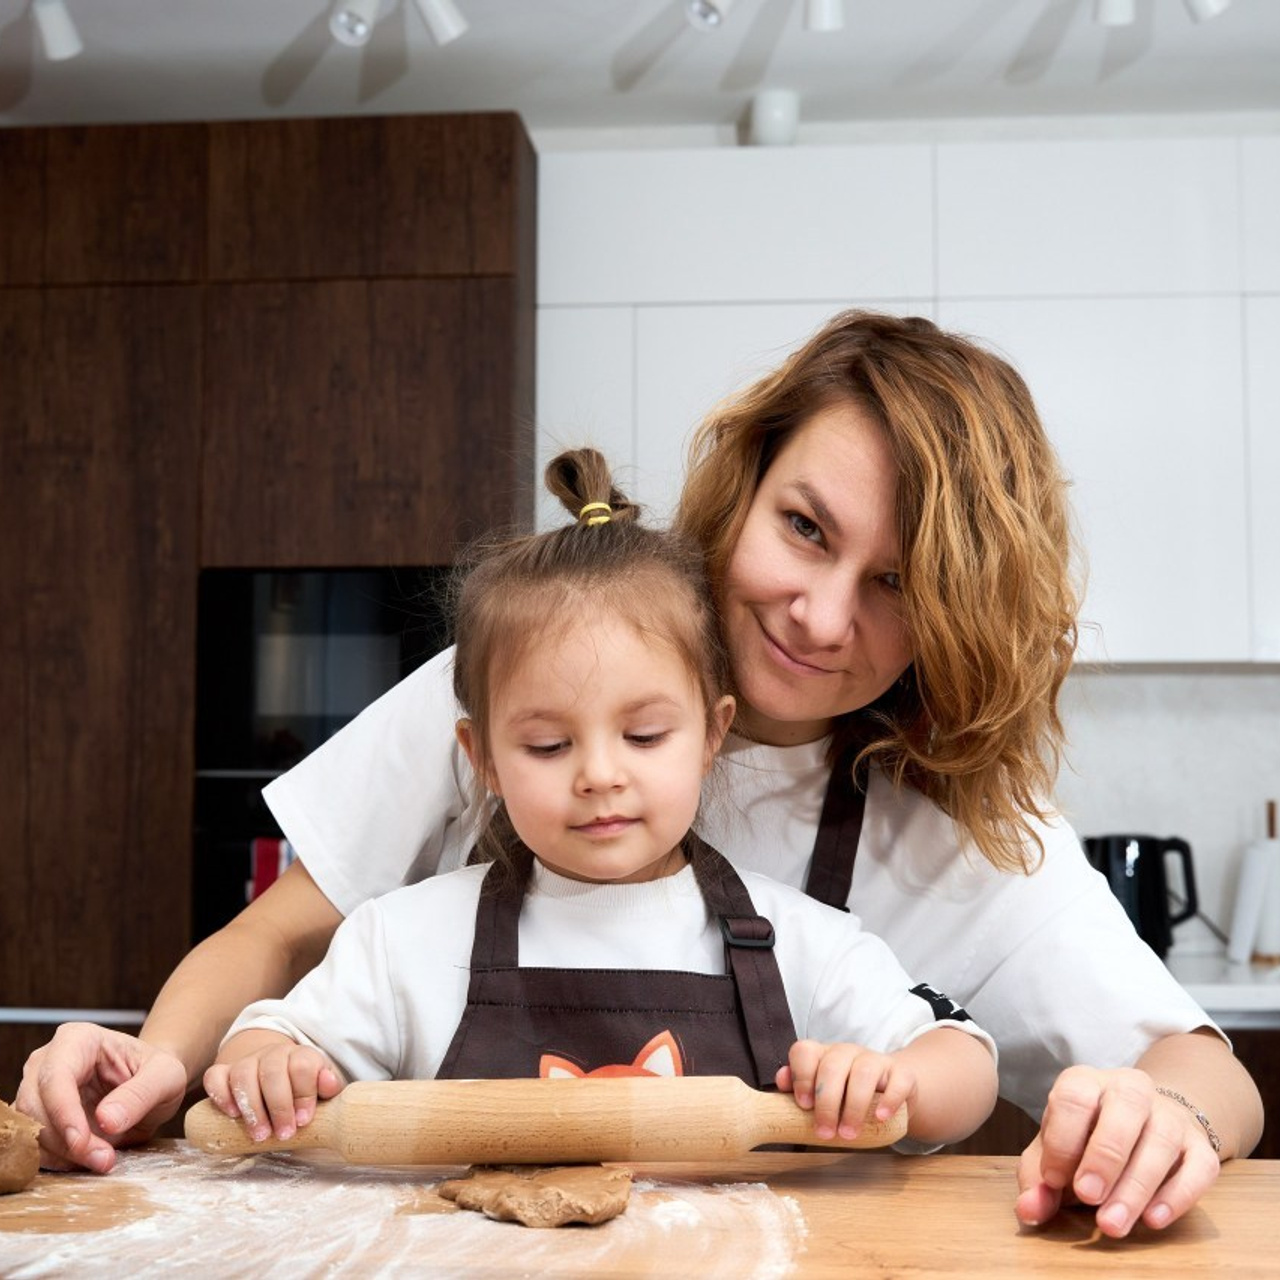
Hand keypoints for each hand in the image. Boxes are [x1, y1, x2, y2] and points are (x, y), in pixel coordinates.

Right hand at [15, 1023, 187, 1173]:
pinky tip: (87, 1159)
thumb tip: (106, 1119)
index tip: (82, 1142)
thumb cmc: (157, 1073)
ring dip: (61, 1155)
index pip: (57, 1076)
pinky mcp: (37, 1116)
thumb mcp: (166, 1077)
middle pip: (35, 1106)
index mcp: (79, 1039)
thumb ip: (140, 1094)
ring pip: (30, 1129)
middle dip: (66, 1141)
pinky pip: (34, 1145)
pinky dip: (57, 1160)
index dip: (64, 1113)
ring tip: (103, 1159)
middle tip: (103, 1160)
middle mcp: (48, 1060)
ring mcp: (37, 1089)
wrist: (151, 1086)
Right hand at [203, 1041, 340, 1142]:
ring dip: (252, 1107)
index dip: (304, 1094)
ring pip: (243, 1074)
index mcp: (300, 1056)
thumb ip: (329, 1086)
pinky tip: (233, 1115)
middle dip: (279, 1106)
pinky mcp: (224, 1072)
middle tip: (284, 1134)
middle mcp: (273, 1054)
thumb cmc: (303, 1089)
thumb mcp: (323, 1089)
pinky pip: (215, 1076)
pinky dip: (221, 1095)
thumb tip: (328, 1082)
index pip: (302, 1065)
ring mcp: (247, 1062)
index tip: (303, 1121)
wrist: (276, 1073)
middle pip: (272, 1071)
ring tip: (260, 1134)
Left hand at [776, 1039, 915, 1141]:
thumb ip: (799, 1088)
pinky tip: (880, 1118)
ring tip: (849, 1133)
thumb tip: (781, 1080)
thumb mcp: (822, 1095)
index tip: (804, 1106)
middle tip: (825, 1133)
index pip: (805, 1051)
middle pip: (833, 1066)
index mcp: (823, 1055)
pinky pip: (897, 1080)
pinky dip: (889, 1100)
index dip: (801, 1076)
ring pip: (863, 1072)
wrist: (891, 1092)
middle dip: (827, 1102)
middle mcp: (847, 1052)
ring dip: (854, 1106)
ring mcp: (876, 1059)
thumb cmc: (848, 1096)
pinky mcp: (902, 1073)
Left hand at [1015, 1065, 1220, 1236]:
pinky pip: (1200, 1166)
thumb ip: (1037, 1181)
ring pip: (1162, 1138)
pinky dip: (1178, 1194)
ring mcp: (1170, 1115)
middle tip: (1087, 1198)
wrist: (1141, 1130)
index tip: (1053, 1179)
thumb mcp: (1054, 1156)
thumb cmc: (1085, 1143)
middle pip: (1125, 1107)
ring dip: (1136, 1185)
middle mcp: (1130, 1089)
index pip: (1074, 1095)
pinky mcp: (1200, 1146)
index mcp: (1086, 1082)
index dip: (1062, 1138)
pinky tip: (1153, 1219)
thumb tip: (1028, 1210)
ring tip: (1113, 1223)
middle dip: (1104, 1156)